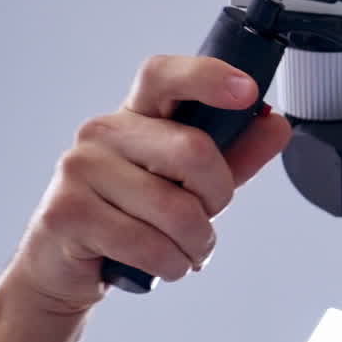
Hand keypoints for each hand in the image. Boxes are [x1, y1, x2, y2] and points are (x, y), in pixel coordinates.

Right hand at [12, 55, 291, 314]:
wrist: (71, 265)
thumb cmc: (137, 216)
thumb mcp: (193, 183)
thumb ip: (235, 154)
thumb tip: (275, 123)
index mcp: (136, 115)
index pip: (164, 76)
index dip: (208, 77)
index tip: (248, 91)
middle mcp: (102, 132)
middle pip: (193, 152)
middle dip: (217, 198)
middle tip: (205, 218)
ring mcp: (79, 169)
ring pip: (177, 211)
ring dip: (195, 245)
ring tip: (181, 249)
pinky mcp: (66, 213)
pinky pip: (149, 246)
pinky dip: (171, 265)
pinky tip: (157, 263)